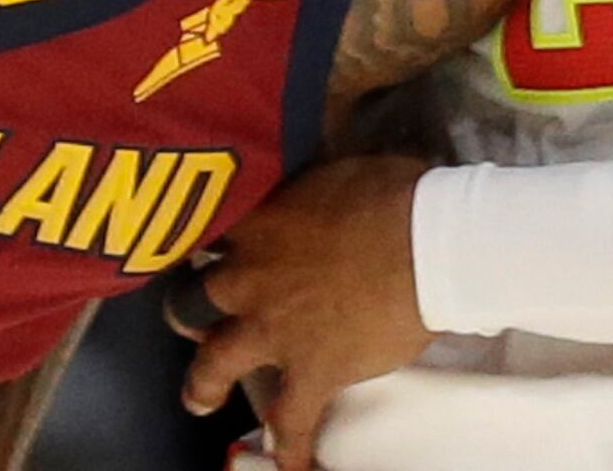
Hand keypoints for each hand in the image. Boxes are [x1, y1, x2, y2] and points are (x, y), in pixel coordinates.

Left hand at [178, 153, 435, 463]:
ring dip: (203, 382)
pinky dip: (290, 449)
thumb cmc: (389, 194)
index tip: (199, 247)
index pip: (204, 232)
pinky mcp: (311, 371)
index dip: (198, 242)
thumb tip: (306, 186)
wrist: (427, 244)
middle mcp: (248, 279)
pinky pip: (292, 421)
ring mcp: (274, 330)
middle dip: (186, 310)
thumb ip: (300, 188)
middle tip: (188, 318)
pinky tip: (291, 468)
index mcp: (253, 225)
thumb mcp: (327, 171)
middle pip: (190, 298)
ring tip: (198, 398)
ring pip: (215, 362)